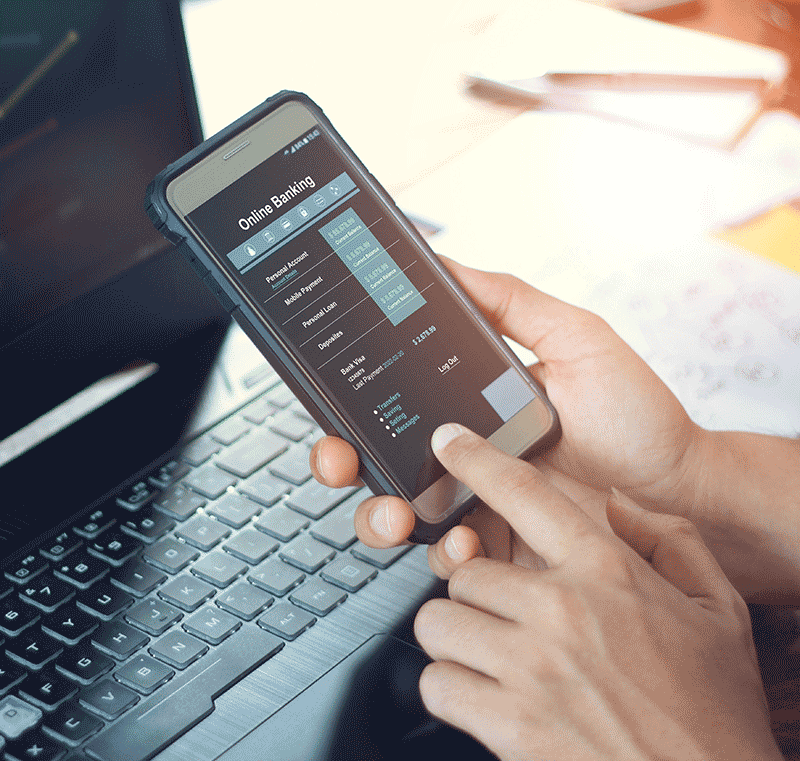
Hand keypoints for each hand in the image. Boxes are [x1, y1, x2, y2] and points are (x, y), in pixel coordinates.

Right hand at [310, 257, 704, 573]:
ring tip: (395, 517)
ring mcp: (477, 495)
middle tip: (339, 463)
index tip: (331, 404)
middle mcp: (462, 447)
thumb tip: (445, 261)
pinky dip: (445, 555)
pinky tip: (464, 546)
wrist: (673, 480)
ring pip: (399, 510)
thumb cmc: (632, 408)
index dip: (350, 404)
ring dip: (378, 516)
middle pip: (377, 456)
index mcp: (467, 396)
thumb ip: (511, 301)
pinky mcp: (499, 537)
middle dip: (342, 463)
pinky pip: (451, 553)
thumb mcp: (574, 337)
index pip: (391, 397)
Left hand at [413, 424, 780, 760]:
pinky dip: (450, 687)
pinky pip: (437, 684)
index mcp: (607, 572)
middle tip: (498, 610)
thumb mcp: (717, 608)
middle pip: (465, 570)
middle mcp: (562, 612)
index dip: (476, 458)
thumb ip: (669, 540)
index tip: (449, 442)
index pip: (524, 493)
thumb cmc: (714, 709)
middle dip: (474, 590)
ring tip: (488, 651)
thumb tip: (615, 503)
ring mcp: (531, 670)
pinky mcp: (510, 727)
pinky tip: (485, 692)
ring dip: (456, 636)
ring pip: (439, 623)